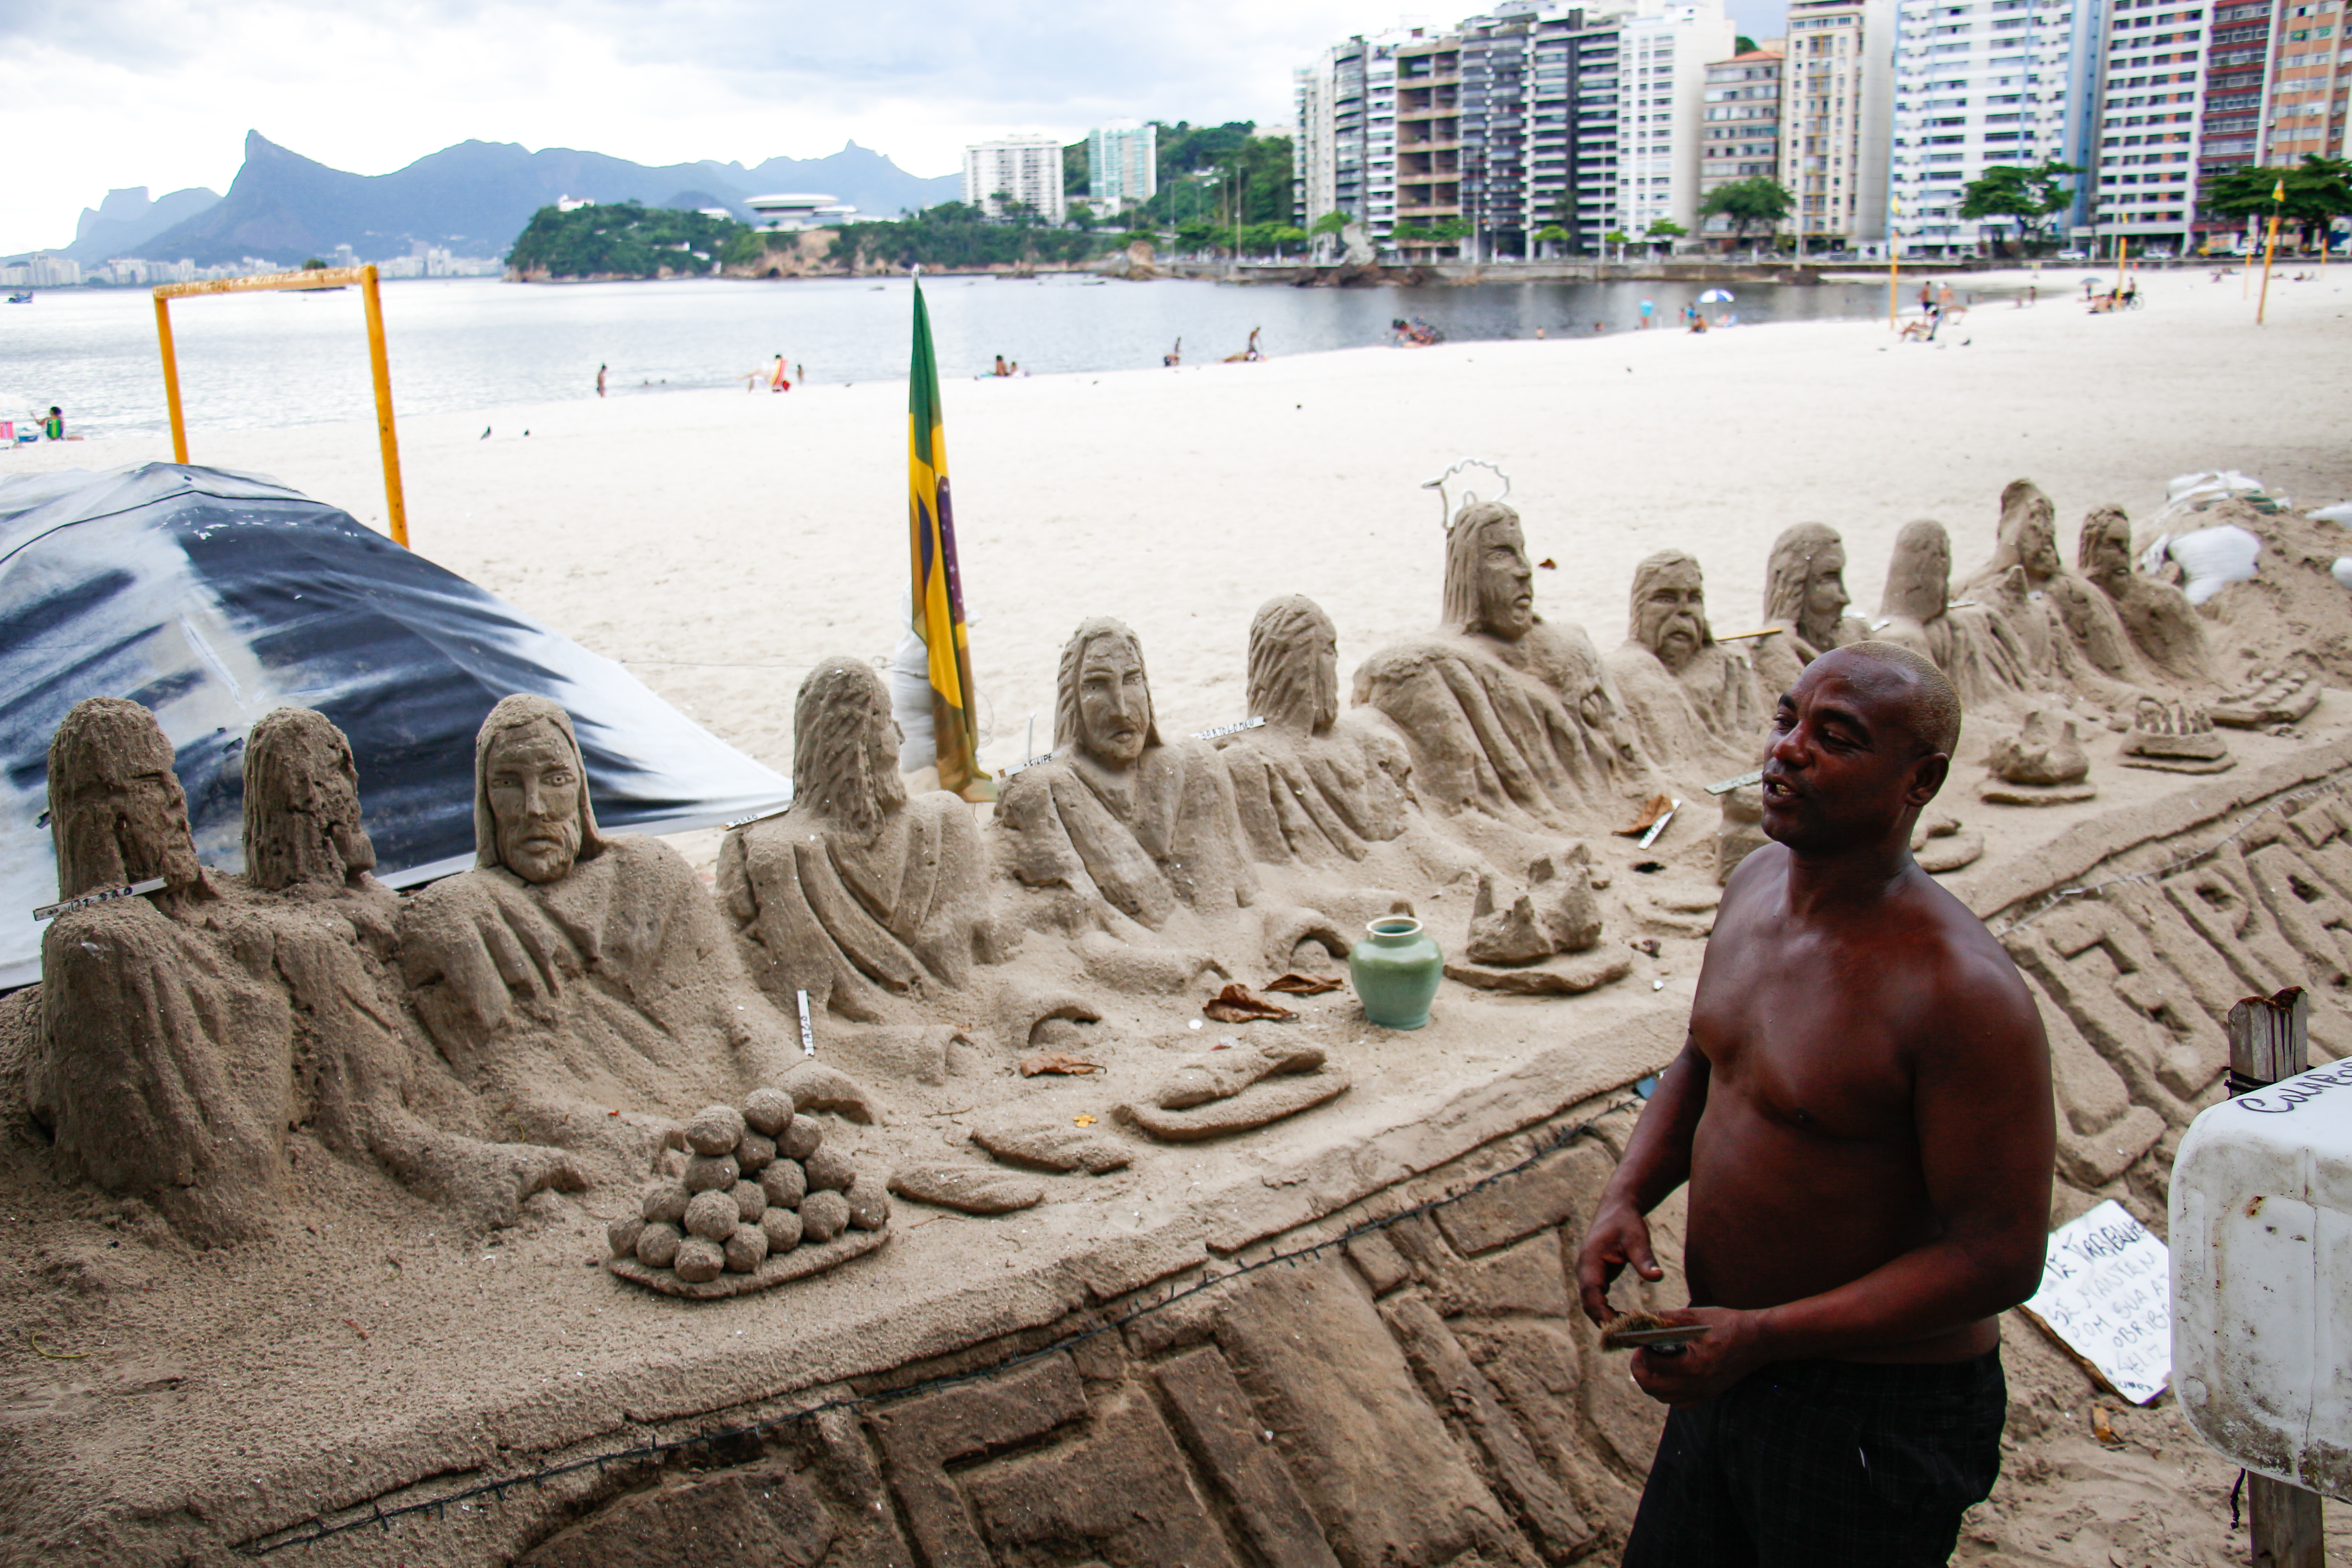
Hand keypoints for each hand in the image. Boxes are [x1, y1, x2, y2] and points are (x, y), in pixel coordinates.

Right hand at [1576, 1199, 1663, 1323]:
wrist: (1617, 1209)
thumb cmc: (1626, 1222)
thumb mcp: (1637, 1238)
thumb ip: (1645, 1259)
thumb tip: (1657, 1277)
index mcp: (1590, 1260)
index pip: (1591, 1293)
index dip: (1601, 1312)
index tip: (1618, 1328)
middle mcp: (1584, 1270)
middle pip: (1588, 1303)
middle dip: (1604, 1322)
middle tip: (1627, 1338)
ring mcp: (1588, 1274)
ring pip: (1591, 1304)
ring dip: (1605, 1319)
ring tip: (1628, 1333)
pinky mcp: (1595, 1277)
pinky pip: (1597, 1300)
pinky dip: (1607, 1312)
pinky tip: (1625, 1320)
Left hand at [1628, 1307, 1769, 1406]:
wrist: (1759, 1339)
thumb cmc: (1728, 1324)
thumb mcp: (1694, 1316)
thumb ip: (1665, 1317)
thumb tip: (1641, 1317)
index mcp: (1692, 1366)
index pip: (1653, 1366)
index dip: (1641, 1353)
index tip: (1641, 1342)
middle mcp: (1697, 1385)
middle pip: (1654, 1389)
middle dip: (1640, 1372)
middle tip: (1640, 1356)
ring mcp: (1704, 1393)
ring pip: (1665, 1399)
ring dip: (1653, 1383)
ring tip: (1653, 1364)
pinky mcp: (1710, 1394)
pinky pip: (1681, 1403)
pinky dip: (1669, 1393)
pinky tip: (1670, 1375)